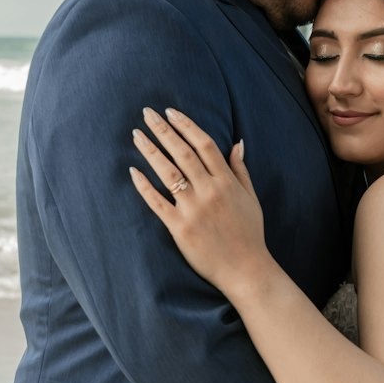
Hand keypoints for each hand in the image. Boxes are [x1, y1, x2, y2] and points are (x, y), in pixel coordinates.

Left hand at [130, 108, 269, 296]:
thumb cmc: (249, 234)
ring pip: (167, 172)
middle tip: (147, 113)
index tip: (171, 111)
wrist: (246, 270)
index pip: (204, 144)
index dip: (186, 125)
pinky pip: (156, 202)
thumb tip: (237, 143)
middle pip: (182, 152)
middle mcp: (209, 192)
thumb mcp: (251, 198)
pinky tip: (132, 170)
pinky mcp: (179, 228)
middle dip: (163, 130)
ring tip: (136, 135)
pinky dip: (143, 185)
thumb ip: (241, 170)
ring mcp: (193, 209)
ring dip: (150, 151)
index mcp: (227, 182)